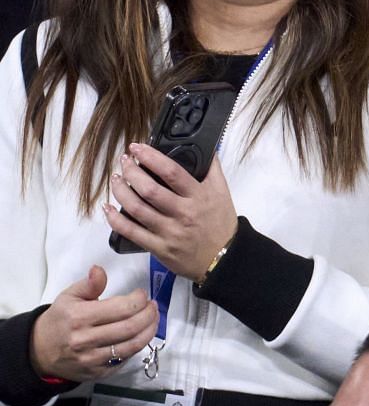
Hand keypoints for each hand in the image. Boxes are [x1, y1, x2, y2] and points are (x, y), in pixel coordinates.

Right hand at [29, 266, 158, 382]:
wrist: (40, 351)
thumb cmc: (59, 320)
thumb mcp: (68, 297)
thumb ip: (89, 284)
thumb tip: (99, 270)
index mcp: (79, 317)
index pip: (122, 308)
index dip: (139, 299)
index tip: (142, 294)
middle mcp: (86, 340)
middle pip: (131, 327)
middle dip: (149, 314)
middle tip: (153, 306)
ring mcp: (92, 359)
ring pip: (132, 345)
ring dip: (150, 330)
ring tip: (153, 319)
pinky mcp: (98, 373)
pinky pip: (126, 359)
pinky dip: (138, 346)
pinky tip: (141, 335)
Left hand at [105, 146, 238, 280]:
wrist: (223, 258)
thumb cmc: (220, 223)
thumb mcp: (222, 193)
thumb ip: (212, 169)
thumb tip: (205, 147)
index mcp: (199, 196)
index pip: (172, 172)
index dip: (151, 157)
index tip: (137, 148)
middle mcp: (183, 213)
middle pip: (149, 190)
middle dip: (131, 172)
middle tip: (123, 162)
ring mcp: (169, 232)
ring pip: (137, 209)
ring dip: (121, 191)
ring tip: (115, 179)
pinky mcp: (159, 248)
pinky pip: (132, 232)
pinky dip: (116, 220)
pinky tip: (108, 208)